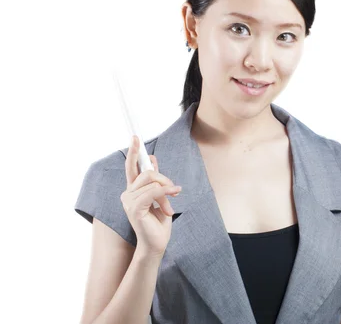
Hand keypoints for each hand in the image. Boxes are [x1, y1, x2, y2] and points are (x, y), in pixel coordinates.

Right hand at [120, 135, 181, 256]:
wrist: (157, 243)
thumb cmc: (158, 222)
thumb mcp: (160, 196)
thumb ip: (155, 180)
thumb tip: (152, 160)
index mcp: (133, 190)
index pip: (131, 167)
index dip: (134, 151)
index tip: (135, 136)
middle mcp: (127, 194)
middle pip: (147, 172)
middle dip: (163, 178)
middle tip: (174, 190)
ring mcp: (128, 201)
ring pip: (152, 181)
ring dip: (166, 191)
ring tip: (170, 204)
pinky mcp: (134, 208)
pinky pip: (153, 191)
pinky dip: (165, 194)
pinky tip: (171, 200)